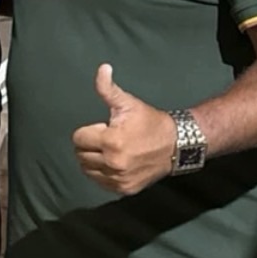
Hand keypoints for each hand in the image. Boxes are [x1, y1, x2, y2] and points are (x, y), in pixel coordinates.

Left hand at [71, 64, 176, 195]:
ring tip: (110, 150)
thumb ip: (108, 88)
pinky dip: (102, 173)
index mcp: (111, 141)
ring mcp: (119, 178)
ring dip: (93, 160)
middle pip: (80, 155)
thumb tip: (102, 68)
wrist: (178, 146)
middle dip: (89, 145)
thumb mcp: (128, 103)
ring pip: (87, 170)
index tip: (105, 128)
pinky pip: (100, 182)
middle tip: (107, 139)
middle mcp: (113, 163)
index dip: (89, 130)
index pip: (78, 138)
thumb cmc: (150, 122)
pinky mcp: (125, 189)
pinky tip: (114, 163)